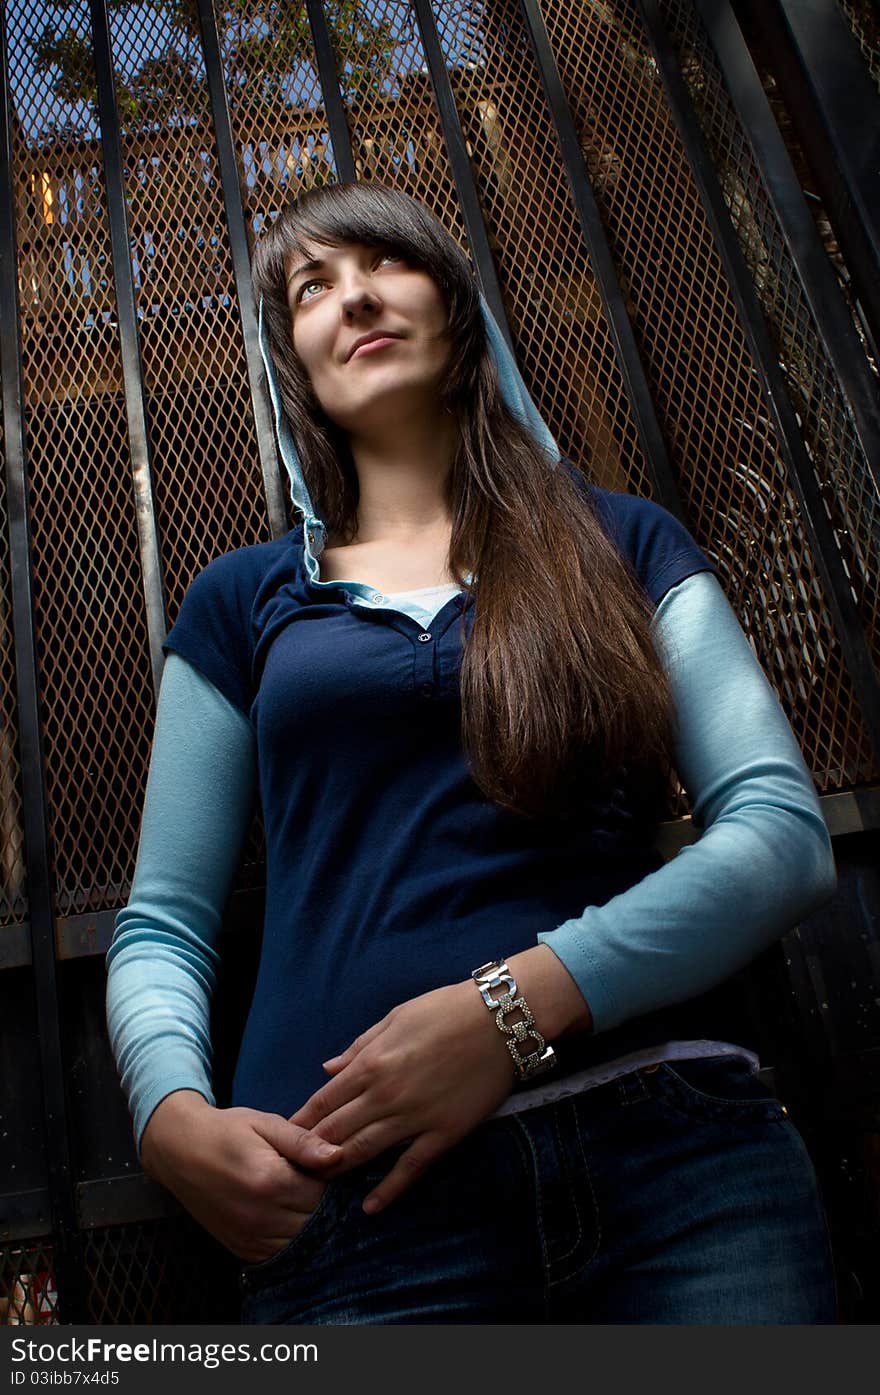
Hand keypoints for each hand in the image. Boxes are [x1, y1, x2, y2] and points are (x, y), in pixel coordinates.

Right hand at [140, 1090, 341, 1262]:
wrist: (179, 1150)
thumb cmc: (226, 1130)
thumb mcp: (265, 1124)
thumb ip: (303, 1142)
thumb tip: (339, 1155)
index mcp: (271, 1180)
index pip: (324, 1194)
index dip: (334, 1182)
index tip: (332, 1168)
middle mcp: (261, 1216)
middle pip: (316, 1222)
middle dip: (326, 1206)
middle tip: (320, 1183)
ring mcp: (249, 1237)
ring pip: (301, 1243)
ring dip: (310, 1225)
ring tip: (305, 1199)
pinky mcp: (240, 1248)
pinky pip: (279, 1255)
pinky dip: (291, 1241)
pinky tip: (290, 1217)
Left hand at [288, 980, 515, 1214]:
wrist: (500, 1021)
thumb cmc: (445, 1010)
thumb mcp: (395, 1018)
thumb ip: (359, 1047)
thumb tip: (327, 1070)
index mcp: (371, 1064)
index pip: (325, 1101)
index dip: (303, 1120)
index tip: (287, 1136)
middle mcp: (386, 1095)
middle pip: (337, 1131)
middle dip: (312, 1149)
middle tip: (296, 1166)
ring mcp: (415, 1118)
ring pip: (366, 1151)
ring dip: (340, 1168)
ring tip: (321, 1183)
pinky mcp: (444, 1134)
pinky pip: (410, 1167)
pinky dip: (388, 1189)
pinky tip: (370, 1206)